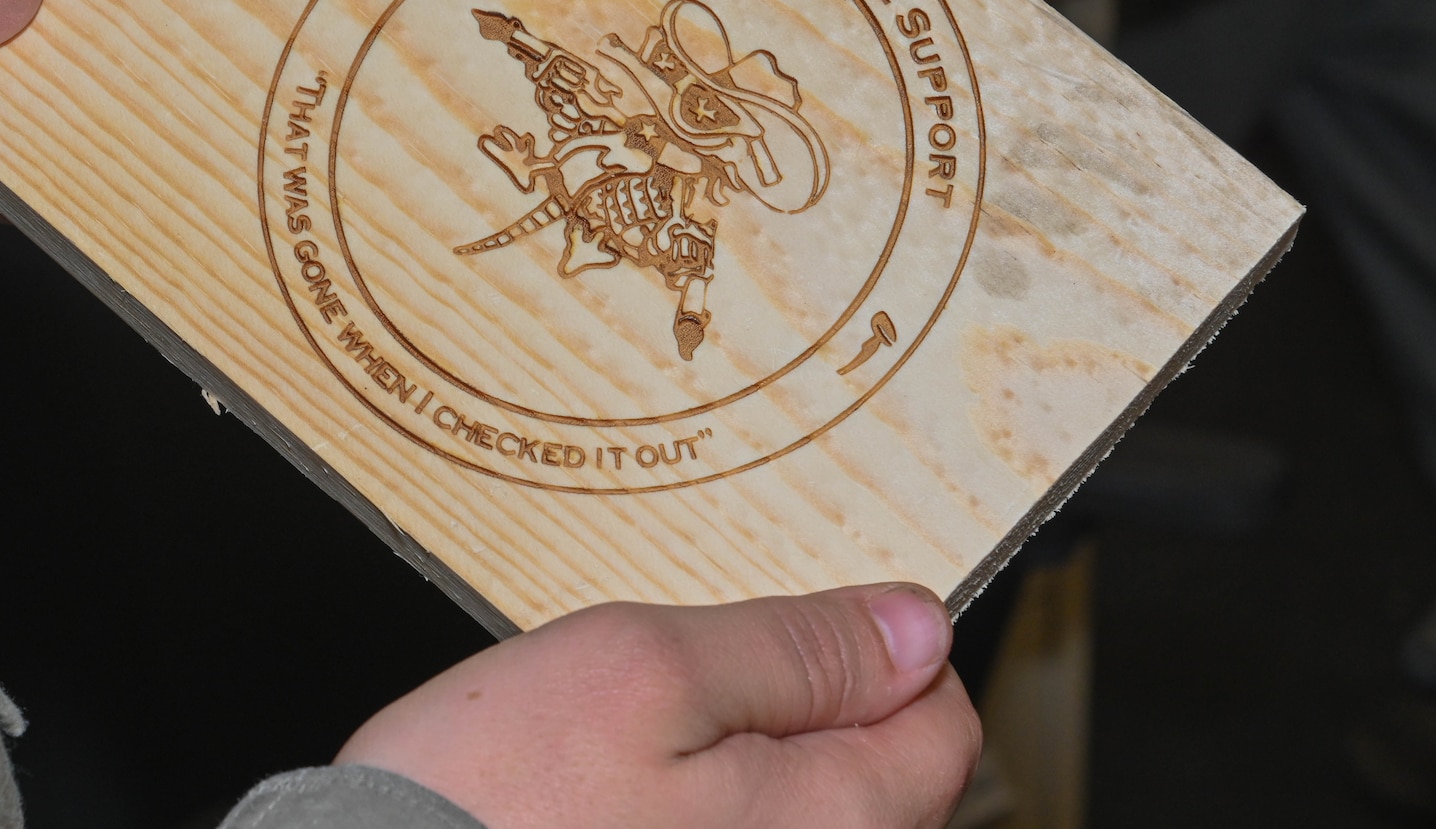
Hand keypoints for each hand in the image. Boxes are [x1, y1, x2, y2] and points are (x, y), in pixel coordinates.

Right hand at [338, 584, 979, 827]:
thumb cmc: (494, 803)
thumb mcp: (648, 667)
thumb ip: (799, 648)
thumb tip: (916, 626)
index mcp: (836, 823)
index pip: (942, 722)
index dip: (878, 652)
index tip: (793, 628)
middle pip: (876, 776)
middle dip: (799, 705)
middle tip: (686, 677)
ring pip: (797, 808)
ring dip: (741, 754)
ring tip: (633, 739)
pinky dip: (696, 802)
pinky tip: (615, 793)